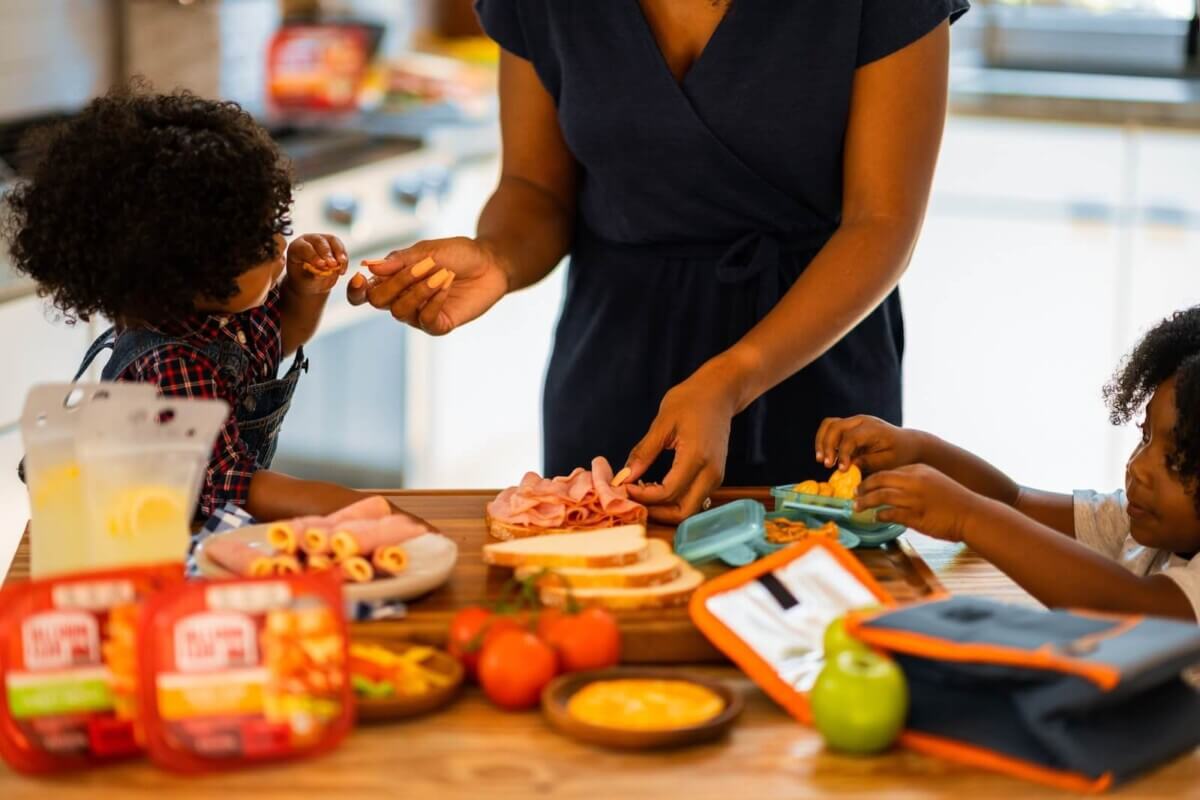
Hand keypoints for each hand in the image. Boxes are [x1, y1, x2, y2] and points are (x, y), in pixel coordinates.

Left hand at [286, 233, 347, 294]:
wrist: (312, 282)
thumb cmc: (304, 281)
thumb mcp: (305, 282)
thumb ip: (313, 277)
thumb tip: (323, 272)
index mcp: (295, 248)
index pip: (304, 248)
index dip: (313, 255)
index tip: (322, 265)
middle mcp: (307, 241)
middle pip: (319, 241)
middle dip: (327, 253)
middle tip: (333, 264)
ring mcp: (321, 240)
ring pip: (332, 240)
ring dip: (339, 252)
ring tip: (341, 264)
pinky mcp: (333, 244)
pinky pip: (340, 247)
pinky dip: (344, 258)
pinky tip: (343, 268)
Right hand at [349, 237, 509, 335]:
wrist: (490, 263)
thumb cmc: (457, 254)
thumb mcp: (427, 251)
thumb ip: (399, 261)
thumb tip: (368, 266)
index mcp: (393, 280)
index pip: (363, 293)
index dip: (355, 290)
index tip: (359, 278)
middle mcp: (402, 300)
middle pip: (378, 301)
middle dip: (397, 282)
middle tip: (422, 265)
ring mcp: (419, 314)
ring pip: (400, 311)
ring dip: (420, 289)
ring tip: (441, 273)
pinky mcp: (439, 325)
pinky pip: (425, 320)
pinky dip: (434, 301)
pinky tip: (446, 284)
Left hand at [623, 361, 738, 524]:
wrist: (720, 393)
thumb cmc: (692, 400)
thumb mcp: (663, 423)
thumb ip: (644, 452)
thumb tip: (624, 476)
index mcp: (697, 457)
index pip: (668, 492)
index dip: (643, 496)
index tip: (624, 486)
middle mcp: (711, 473)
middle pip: (682, 512)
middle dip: (655, 511)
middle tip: (633, 498)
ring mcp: (716, 477)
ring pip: (688, 509)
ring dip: (664, 507)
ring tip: (641, 490)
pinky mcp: (714, 477)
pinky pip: (693, 499)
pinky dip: (673, 500)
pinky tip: (655, 486)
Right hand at [814, 415, 923, 472]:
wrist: (908, 444)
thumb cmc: (900, 455)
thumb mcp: (888, 462)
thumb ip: (868, 462)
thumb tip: (848, 466)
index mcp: (873, 428)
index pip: (850, 437)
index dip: (843, 454)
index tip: (841, 470)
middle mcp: (861, 421)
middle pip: (835, 427)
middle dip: (827, 446)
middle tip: (826, 465)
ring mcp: (854, 421)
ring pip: (829, 424)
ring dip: (822, 441)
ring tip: (821, 460)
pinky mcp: (849, 426)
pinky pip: (831, 428)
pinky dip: (824, 440)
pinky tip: (825, 456)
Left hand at [854, 464, 989, 541]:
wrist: (972, 514)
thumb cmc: (952, 499)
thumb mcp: (932, 481)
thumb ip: (913, 481)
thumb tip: (891, 487)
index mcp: (918, 470)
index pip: (888, 471)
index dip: (871, 478)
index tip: (862, 485)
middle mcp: (915, 481)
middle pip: (880, 480)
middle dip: (863, 487)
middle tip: (854, 494)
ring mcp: (915, 499)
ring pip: (881, 496)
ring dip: (866, 502)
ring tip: (857, 507)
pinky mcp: (916, 516)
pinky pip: (891, 514)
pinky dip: (880, 515)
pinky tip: (876, 517)